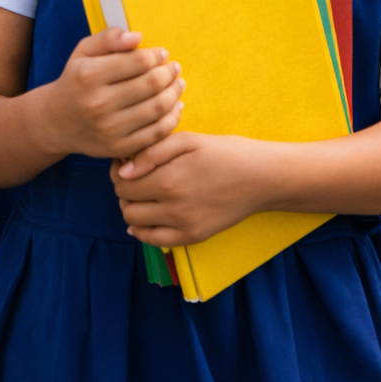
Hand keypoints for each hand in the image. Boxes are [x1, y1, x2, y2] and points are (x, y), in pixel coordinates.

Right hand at [42, 28, 184, 159]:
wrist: (57, 122)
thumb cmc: (75, 81)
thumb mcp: (83, 53)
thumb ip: (108, 38)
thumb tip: (137, 38)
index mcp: (89, 76)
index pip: (139, 61)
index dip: (157, 55)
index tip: (161, 53)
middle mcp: (98, 103)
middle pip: (152, 84)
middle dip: (169, 73)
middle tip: (174, 68)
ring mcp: (110, 129)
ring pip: (158, 108)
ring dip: (175, 93)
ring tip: (177, 83)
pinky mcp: (119, 148)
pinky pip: (157, 133)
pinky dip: (172, 117)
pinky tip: (175, 105)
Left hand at [111, 132, 273, 245]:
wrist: (262, 177)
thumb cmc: (225, 152)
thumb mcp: (187, 139)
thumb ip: (151, 152)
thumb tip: (124, 171)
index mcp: (167, 179)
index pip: (121, 181)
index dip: (118, 170)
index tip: (126, 162)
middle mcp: (172, 207)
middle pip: (125, 203)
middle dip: (123, 189)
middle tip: (135, 176)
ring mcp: (183, 225)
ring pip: (135, 223)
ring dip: (132, 208)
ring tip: (143, 193)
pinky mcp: (194, 237)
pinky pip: (155, 242)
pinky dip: (143, 231)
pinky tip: (146, 218)